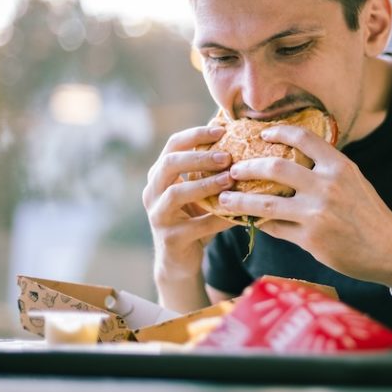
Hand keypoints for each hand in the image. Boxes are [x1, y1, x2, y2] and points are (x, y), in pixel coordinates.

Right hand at [142, 125, 235, 282]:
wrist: (179, 261)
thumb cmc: (194, 218)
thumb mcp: (198, 191)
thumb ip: (208, 170)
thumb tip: (239, 139)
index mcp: (159, 175)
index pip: (173, 145)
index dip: (196, 135)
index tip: (223, 130)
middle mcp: (152, 192)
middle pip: (169, 164)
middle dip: (199, 157)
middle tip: (227, 156)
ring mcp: (158, 216)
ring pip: (176, 194)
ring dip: (205, 184)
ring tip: (229, 179)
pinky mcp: (170, 239)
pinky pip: (196, 225)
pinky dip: (219, 217)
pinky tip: (238, 213)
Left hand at [217, 124, 391, 286]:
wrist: (390, 250)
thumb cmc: (371, 214)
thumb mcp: (354, 181)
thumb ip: (326, 169)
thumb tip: (293, 160)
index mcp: (339, 166)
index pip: (303, 138)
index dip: (278, 132)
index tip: (261, 133)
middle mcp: (327, 185)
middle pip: (274, 167)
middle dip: (247, 167)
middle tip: (233, 169)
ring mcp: (317, 213)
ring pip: (266, 202)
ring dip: (240, 199)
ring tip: (224, 198)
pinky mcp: (310, 239)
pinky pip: (275, 227)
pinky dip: (258, 223)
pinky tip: (247, 220)